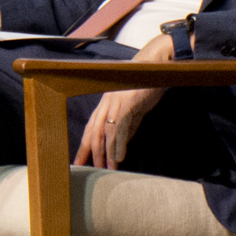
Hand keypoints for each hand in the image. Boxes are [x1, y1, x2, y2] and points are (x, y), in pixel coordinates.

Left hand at [73, 34, 174, 167]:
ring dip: (106, 153)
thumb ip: (128, 125)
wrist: (156, 66)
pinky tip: (119, 158)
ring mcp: (115, 104)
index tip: (80, 161)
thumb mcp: (134, 109)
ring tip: (107, 168)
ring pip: (105, 133)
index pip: (90, 128)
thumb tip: (123, 142)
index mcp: (105, 104)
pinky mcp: (127, 105)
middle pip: (92, 132)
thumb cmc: (144, 85)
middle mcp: (106, 104)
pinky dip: (119, 144)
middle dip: (89, 152)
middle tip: (86, 169)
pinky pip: (120, 128)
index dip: (84, 146)